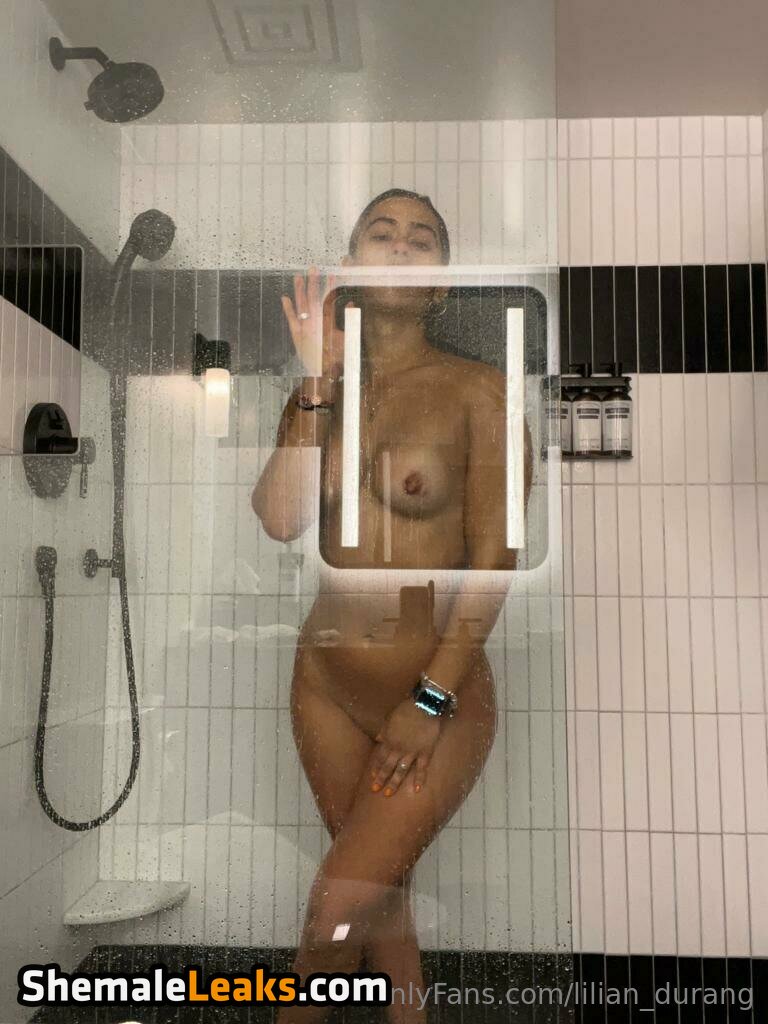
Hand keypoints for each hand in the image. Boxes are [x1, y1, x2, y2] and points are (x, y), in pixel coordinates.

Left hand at [281, 266, 350, 393]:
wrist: (323, 375)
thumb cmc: (337, 359)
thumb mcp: (347, 340)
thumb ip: (349, 320)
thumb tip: (351, 303)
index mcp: (327, 325)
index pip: (328, 302)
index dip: (330, 288)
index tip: (332, 274)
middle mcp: (314, 324)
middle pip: (313, 299)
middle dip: (313, 283)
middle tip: (312, 268)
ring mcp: (304, 329)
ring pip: (301, 306)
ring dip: (300, 291)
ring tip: (298, 277)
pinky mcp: (296, 335)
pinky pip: (291, 320)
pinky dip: (288, 309)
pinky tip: (284, 297)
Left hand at [369, 699, 440, 795]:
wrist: (423, 706)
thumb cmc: (406, 709)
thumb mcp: (390, 719)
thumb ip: (384, 731)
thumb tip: (378, 738)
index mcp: (389, 740)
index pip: (380, 757)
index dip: (376, 767)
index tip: (372, 777)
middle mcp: (398, 749)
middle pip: (388, 767)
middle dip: (381, 779)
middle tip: (375, 790)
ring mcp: (412, 753)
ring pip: (401, 771)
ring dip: (394, 783)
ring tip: (388, 793)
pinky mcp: (425, 753)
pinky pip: (422, 768)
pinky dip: (419, 779)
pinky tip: (417, 789)